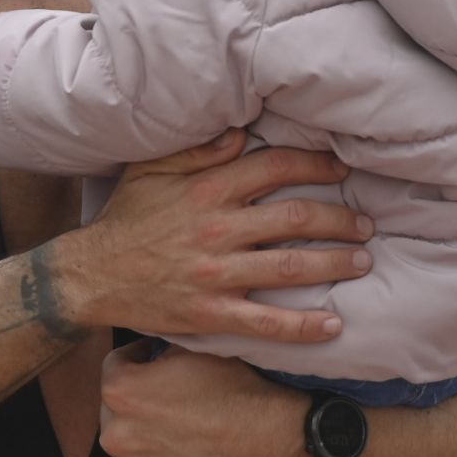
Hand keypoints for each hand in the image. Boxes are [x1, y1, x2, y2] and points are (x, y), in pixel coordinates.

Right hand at [53, 130, 374, 340]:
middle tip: (365, 223)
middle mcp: (218, 229)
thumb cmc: (125, 218)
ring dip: (334, 264)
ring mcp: (217, 274)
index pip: (275, 167)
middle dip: (339, 219)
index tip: (342, 168)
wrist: (90, 276)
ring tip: (362, 261)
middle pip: (296, 218)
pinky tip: (333, 324)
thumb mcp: (151, 170)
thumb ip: (198, 150)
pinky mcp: (212, 314)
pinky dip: (304, 326)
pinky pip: (267, 323)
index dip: (315, 165)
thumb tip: (241, 131)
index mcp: (208, 189)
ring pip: (291, 268)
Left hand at [100, 340, 309, 456]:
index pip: (114, 362)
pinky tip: (179, 437)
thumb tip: (151, 345)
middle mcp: (115, 429)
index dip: (137, 355)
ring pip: (127, 432)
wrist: (269, 437)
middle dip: (138, 391)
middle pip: (116, 401)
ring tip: (175, 414)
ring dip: (142, 422)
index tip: (153, 356)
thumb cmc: (232, 389)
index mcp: (120, 389)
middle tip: (166, 386)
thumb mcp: (192, 347)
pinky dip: (153, 449)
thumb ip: (159, 345)